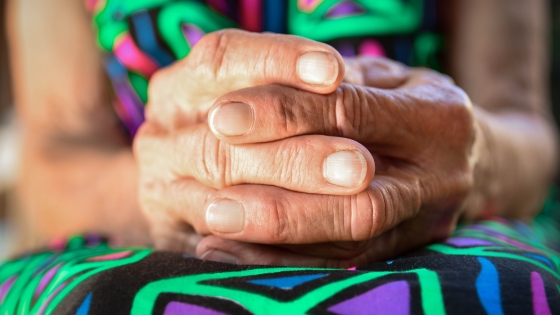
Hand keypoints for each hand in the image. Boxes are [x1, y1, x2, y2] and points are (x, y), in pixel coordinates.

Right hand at [134, 29, 354, 252]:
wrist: (183, 185)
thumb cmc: (247, 131)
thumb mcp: (264, 96)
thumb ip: (292, 90)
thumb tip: (340, 81)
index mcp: (179, 87)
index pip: (221, 59)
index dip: (277, 63)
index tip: (334, 73)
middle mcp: (162, 136)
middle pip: (223, 140)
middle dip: (295, 153)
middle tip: (359, 164)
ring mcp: (161, 190)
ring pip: (222, 199)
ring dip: (287, 204)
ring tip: (351, 197)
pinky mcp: (170, 238)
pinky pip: (221, 252)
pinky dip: (269, 253)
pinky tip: (321, 247)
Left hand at [194, 57, 476, 266]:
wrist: (469, 151)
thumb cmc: (411, 102)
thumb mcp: (384, 77)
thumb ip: (334, 85)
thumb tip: (255, 96)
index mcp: (438, 117)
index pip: (351, 114)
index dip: (285, 115)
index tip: (223, 118)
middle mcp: (441, 177)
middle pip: (357, 201)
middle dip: (280, 205)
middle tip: (213, 204)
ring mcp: (429, 221)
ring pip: (352, 244)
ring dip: (279, 244)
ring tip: (216, 234)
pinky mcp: (412, 250)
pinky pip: (348, 265)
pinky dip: (289, 262)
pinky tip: (238, 254)